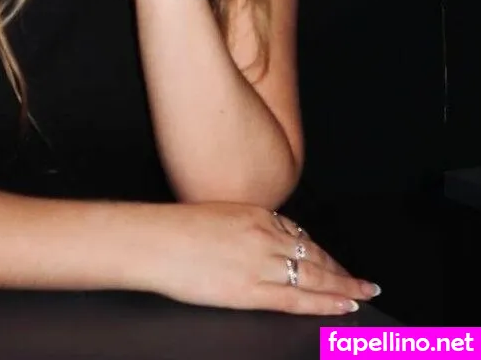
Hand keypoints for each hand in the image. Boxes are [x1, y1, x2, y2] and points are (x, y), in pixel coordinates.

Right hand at [137, 202, 378, 314]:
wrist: (155, 241)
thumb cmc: (174, 229)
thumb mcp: (215, 216)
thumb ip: (240, 228)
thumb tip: (249, 242)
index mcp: (255, 214)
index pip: (299, 234)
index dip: (321, 252)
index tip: (333, 262)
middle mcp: (266, 235)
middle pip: (315, 254)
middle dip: (341, 269)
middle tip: (365, 282)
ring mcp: (262, 263)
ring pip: (315, 275)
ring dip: (343, 285)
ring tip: (363, 294)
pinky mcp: (252, 290)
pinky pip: (299, 298)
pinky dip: (326, 302)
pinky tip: (344, 304)